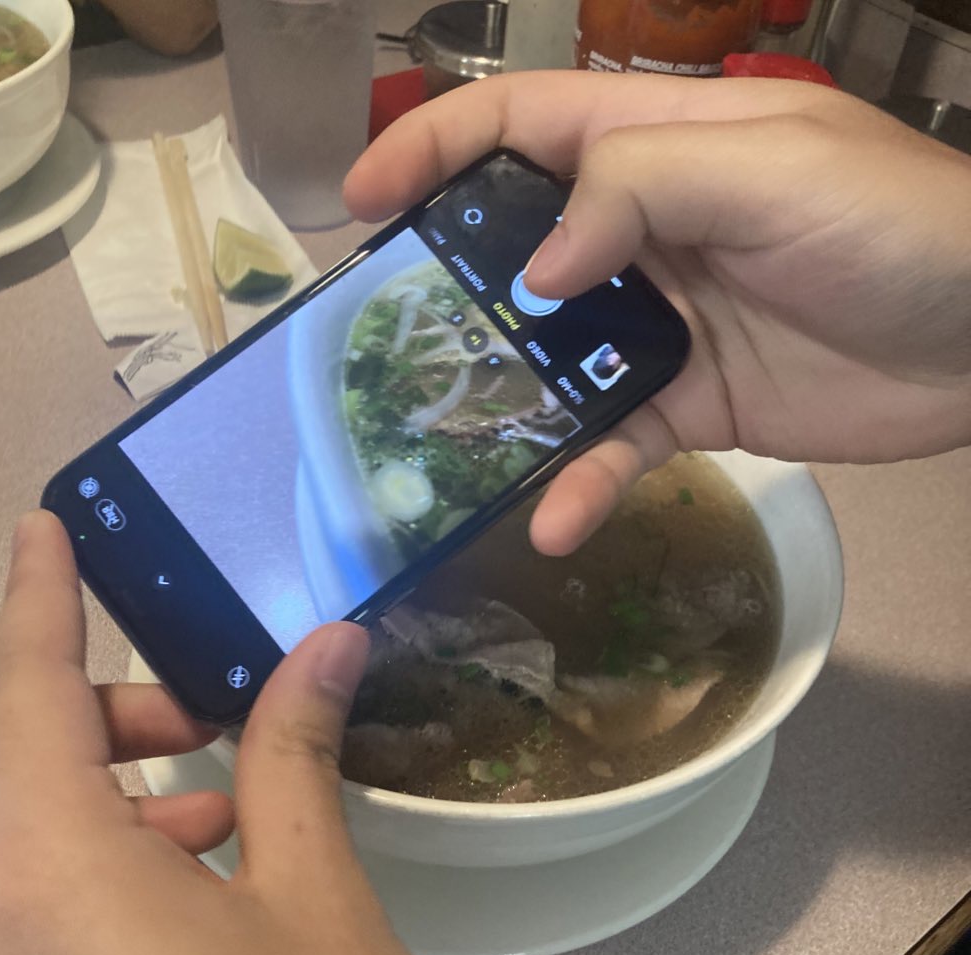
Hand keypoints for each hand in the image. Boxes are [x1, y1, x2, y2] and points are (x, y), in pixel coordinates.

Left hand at [0, 511, 441, 954]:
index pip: (26, 694)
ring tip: (208, 799)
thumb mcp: (311, 898)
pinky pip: (7, 902)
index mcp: (38, 879)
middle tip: (189, 717)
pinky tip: (188, 873)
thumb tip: (330, 643)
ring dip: (84, 789)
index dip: (41, 598)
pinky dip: (79, 859)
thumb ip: (294, 754)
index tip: (48, 524)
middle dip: (80, 714)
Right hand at [345, 73, 970, 554]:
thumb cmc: (895, 228)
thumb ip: (645, 191)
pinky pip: (613, 444)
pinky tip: (553, 521)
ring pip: (550, 361)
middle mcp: (641, 234)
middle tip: (380, 339)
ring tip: (441, 443)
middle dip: (445, 288)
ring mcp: (658, 327)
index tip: (365, 202)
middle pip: (515, 250)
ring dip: (499, 403)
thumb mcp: (774, 171)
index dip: (436, 151)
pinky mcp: (687, 405)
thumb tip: (540, 270)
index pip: (520, 128)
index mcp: (654, 148)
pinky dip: (579, 481)